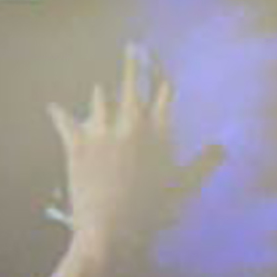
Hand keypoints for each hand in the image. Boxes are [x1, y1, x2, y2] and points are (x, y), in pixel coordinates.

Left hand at [41, 41, 224, 276]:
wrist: (113, 230)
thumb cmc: (153, 213)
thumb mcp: (185, 188)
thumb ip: (204, 164)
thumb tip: (223, 147)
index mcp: (159, 133)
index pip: (165, 96)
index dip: (165, 80)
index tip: (165, 68)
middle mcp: (131, 125)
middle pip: (133, 85)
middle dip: (134, 64)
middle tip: (134, 46)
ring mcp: (102, 133)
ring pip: (100, 99)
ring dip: (101, 93)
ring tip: (100, 85)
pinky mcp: (76, 145)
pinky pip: (65, 122)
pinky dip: (59, 114)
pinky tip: (53, 106)